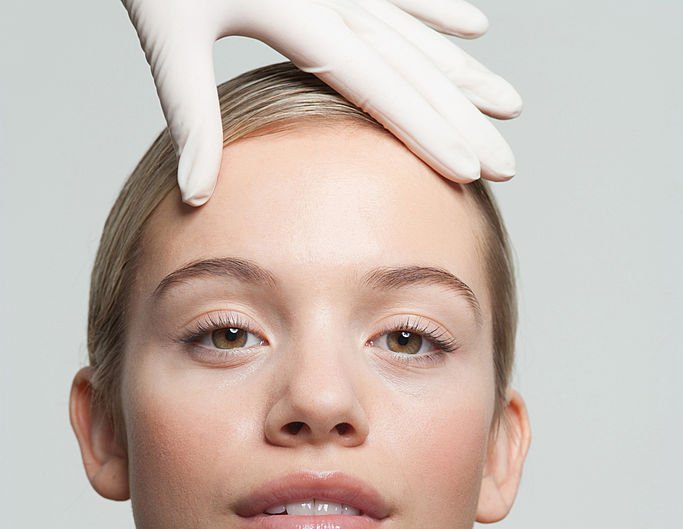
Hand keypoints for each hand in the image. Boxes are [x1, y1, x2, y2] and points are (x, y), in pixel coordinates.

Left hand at [120, 0, 521, 204]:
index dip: (426, 131)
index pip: (377, 85)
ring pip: (417, 29)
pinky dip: (434, 9)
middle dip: (464, 118)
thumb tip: (196, 197)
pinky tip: (473, 25)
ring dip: (464, 71)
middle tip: (508, 162)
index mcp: (298, 13)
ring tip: (510, 103)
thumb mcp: (168, 36)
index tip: (469, 169)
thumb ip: (190, 115)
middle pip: (413, 64)